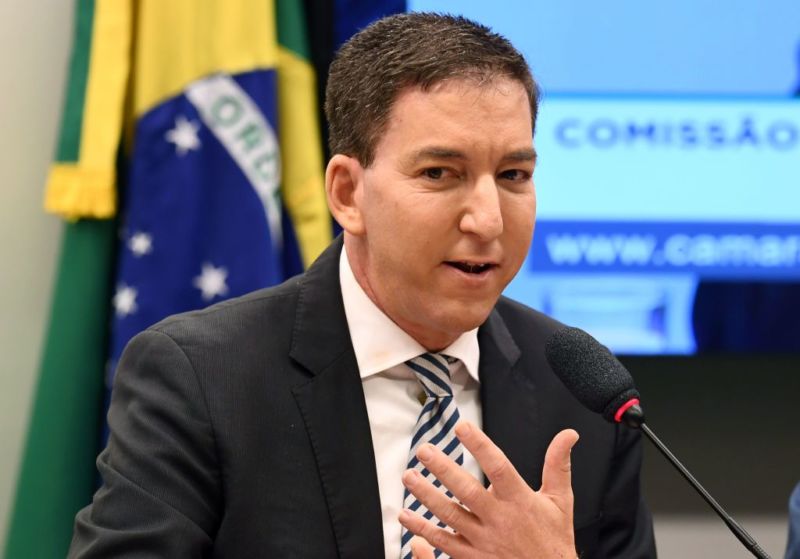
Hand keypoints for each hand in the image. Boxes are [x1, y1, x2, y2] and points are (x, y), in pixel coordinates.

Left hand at [398, 421, 578, 557]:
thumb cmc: (553, 540)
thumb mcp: (561, 501)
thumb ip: (558, 465)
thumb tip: (568, 435)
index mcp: (520, 501)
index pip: (498, 467)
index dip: (480, 445)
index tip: (462, 426)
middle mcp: (499, 519)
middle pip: (467, 490)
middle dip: (443, 469)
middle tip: (424, 450)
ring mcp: (483, 540)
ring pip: (450, 515)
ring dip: (427, 495)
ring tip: (409, 476)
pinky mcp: (472, 558)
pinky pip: (443, 543)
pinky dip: (423, 530)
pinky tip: (407, 516)